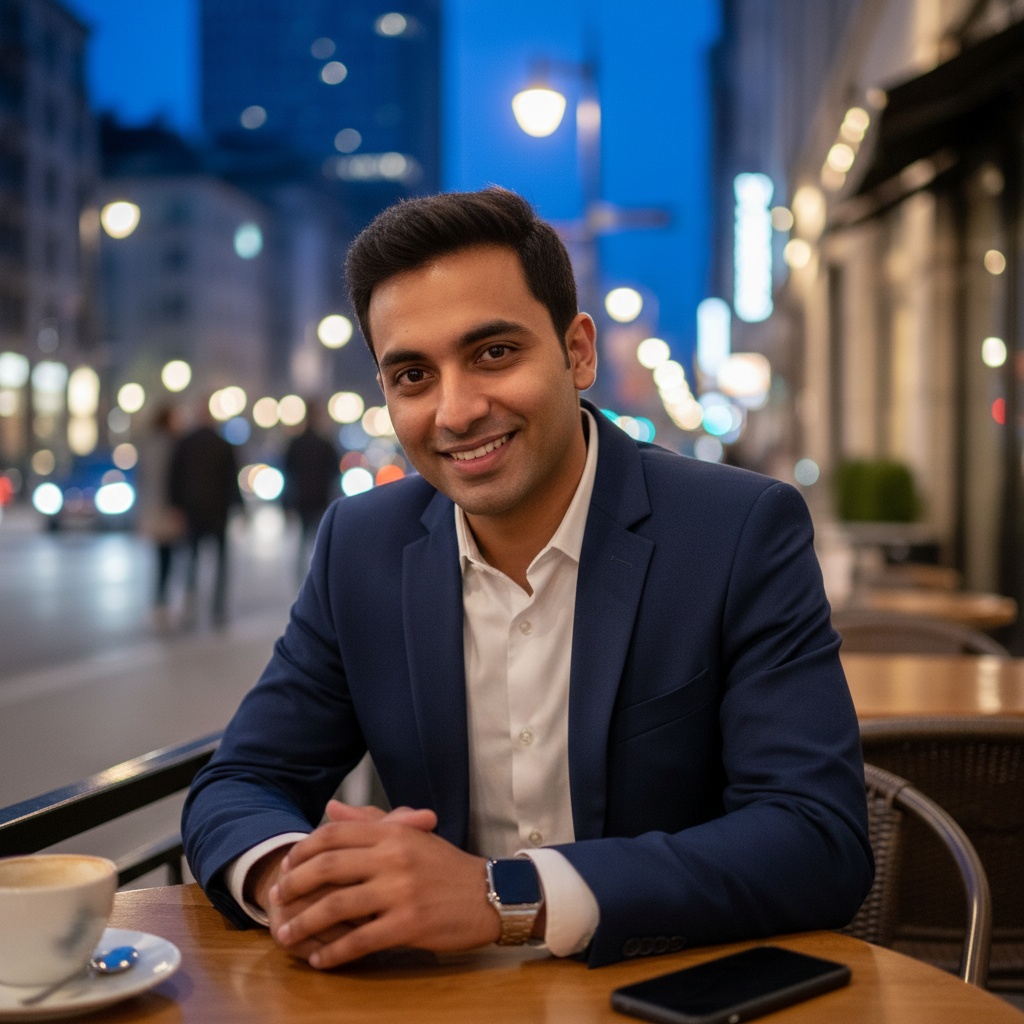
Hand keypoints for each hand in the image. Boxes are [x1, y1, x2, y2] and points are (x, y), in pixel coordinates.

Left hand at [267, 802, 499, 967]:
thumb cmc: (446, 866)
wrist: (489, 894)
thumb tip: (331, 808)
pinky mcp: (408, 924)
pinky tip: (321, 960)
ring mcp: (400, 891)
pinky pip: (359, 941)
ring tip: (286, 936)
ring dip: (304, 924)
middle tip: (276, 901)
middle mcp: (393, 856)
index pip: (334, 834)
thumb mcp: (410, 835)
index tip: (286, 867)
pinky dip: (334, 953)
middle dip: (293, 886)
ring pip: (336, 907)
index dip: (302, 850)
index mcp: (392, 832)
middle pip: (326, 867)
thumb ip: (370, 820)